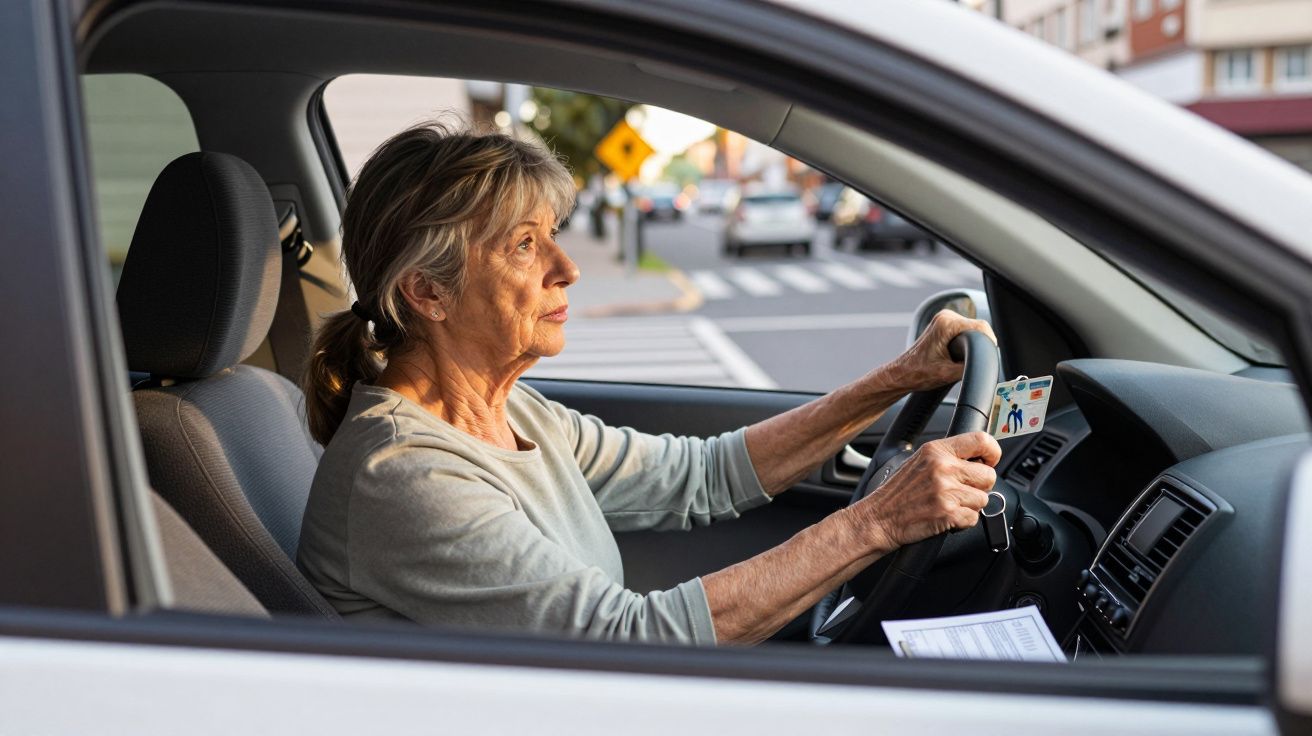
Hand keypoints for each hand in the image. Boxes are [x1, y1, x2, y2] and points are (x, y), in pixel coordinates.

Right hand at [847, 432, 1001, 551]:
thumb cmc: (899, 493)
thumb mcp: (920, 461)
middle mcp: (943, 467)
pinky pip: (974, 518)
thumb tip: (979, 459)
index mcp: (936, 450)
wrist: (879, 518)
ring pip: (983, 499)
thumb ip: (948, 457)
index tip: (989, 461)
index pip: (981, 440)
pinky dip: (963, 522)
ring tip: (948, 504)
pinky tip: (945, 517)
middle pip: (989, 476)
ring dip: (970, 506)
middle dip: (979, 487)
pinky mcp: (948, 513)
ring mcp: (946, 491)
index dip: (992, 453)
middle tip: (960, 491)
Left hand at [886, 310, 995, 392]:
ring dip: (972, 344)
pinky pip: (965, 331)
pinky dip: (966, 343)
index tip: (985, 357)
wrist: (901, 374)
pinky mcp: (944, 324)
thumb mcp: (949, 374)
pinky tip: (956, 354)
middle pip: (978, 328)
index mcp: (946, 323)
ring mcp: (944, 318)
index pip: (982, 327)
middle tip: (965, 361)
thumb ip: (971, 366)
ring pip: (973, 330)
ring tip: (957, 359)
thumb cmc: (918, 373)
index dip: (989, 343)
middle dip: (978, 345)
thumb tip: (986, 362)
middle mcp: (945, 316)